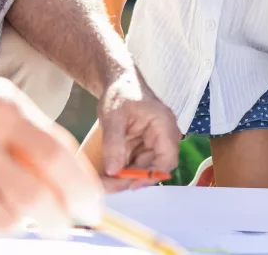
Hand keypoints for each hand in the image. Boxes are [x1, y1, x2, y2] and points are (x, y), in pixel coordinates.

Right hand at [0, 72, 102, 244]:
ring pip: (3, 221)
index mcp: (0, 112)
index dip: (81, 188)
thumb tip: (78, 186)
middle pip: (32, 196)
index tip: (94, 207)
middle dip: (58, 219)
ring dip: (23, 225)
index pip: (54, 156)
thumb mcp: (4, 106)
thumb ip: (38, 137)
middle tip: (65, 225)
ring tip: (23, 215)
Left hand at [97, 69, 180, 190]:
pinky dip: (120, 171)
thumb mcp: (114, 116)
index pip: (167, 159)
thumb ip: (114, 143)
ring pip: (141, 169)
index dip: (151, 174)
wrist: (118, 82)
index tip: (130, 185)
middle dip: (131, 180)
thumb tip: (113, 170)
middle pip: (153, 168)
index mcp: (164, 126)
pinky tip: (104, 176)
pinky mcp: (141, 147)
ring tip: (100, 183)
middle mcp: (162, 137)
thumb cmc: (121, 92)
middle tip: (106, 186)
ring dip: (123, 178)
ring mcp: (151, 143)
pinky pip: (133, 165)